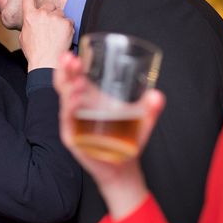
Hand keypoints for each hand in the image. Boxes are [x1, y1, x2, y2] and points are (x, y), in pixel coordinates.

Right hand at [20, 0, 73, 70]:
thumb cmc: (34, 53)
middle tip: (50, 28)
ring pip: (60, 14)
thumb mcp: (23, 38)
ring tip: (56, 36)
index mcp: (30, 17)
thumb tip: (32, 24)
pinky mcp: (66, 23)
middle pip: (49, 6)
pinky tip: (62, 38)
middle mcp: (42, 14)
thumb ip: (28, 26)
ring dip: (59, 21)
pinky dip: (67, 28)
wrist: (46, 62)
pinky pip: (69, 21)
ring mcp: (55, 17)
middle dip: (50, 14)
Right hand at [54, 52, 165, 219]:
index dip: (72, 65)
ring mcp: (73, 123)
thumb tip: (157, 95)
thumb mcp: (142, 121)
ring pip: (64, 101)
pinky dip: (70, 109)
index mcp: (90, 99)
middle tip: (70, 59)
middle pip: (66, 85)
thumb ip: (151, 108)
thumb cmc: (127, 141)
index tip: (75, 53)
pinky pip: (67, 121)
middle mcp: (77, 109)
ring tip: (78, 79)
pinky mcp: (72, 138)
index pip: (75, 77)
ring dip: (69, 88)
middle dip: (65, 71)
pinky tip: (76, 101)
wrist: (122, 169)